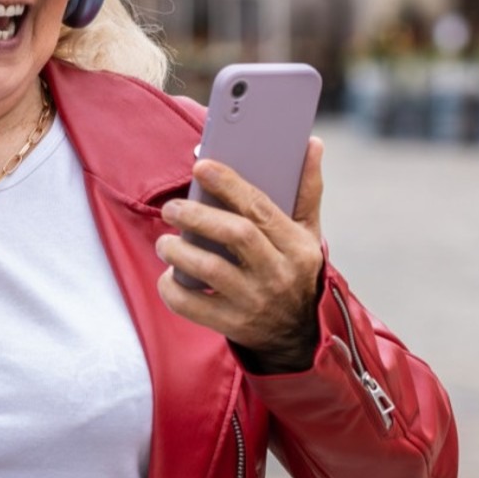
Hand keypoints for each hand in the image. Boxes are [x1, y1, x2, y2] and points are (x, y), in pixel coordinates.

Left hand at [156, 138, 327, 369]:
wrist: (299, 334)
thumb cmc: (295, 270)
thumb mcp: (308, 233)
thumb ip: (307, 189)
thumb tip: (313, 143)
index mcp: (296, 245)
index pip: (261, 208)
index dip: (229, 185)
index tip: (201, 166)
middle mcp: (278, 273)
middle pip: (235, 235)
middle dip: (198, 216)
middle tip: (171, 207)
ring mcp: (255, 301)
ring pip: (211, 270)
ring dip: (180, 251)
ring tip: (166, 241)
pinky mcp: (233, 325)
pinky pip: (193, 306)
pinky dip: (173, 289)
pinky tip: (168, 275)